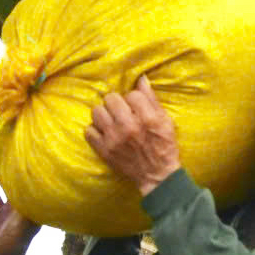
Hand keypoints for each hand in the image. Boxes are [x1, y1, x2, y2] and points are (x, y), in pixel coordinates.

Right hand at [0, 163, 35, 254]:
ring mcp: (2, 217)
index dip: (9, 174)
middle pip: (4, 188)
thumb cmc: (17, 236)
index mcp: (25, 208)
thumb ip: (29, 199)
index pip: (17, 186)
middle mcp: (15, 211)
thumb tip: (37, 180)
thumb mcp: (25, 216)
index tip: (0, 161)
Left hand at [85, 75, 180, 195]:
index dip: (134, 99)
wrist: (157, 175)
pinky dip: (95, 130)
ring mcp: (114, 139)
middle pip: (111, 99)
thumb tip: (141, 79)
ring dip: (103, 114)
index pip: (132, 94)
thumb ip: (152, 100)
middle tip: (121, 111)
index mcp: (147, 118)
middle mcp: (129, 126)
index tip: (135, 107)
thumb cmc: (163, 146)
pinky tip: (104, 132)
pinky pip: (88, 131)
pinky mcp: (104, 150)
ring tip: (111, 120)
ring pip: (97, 112)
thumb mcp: (165, 121)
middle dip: (117, 103)